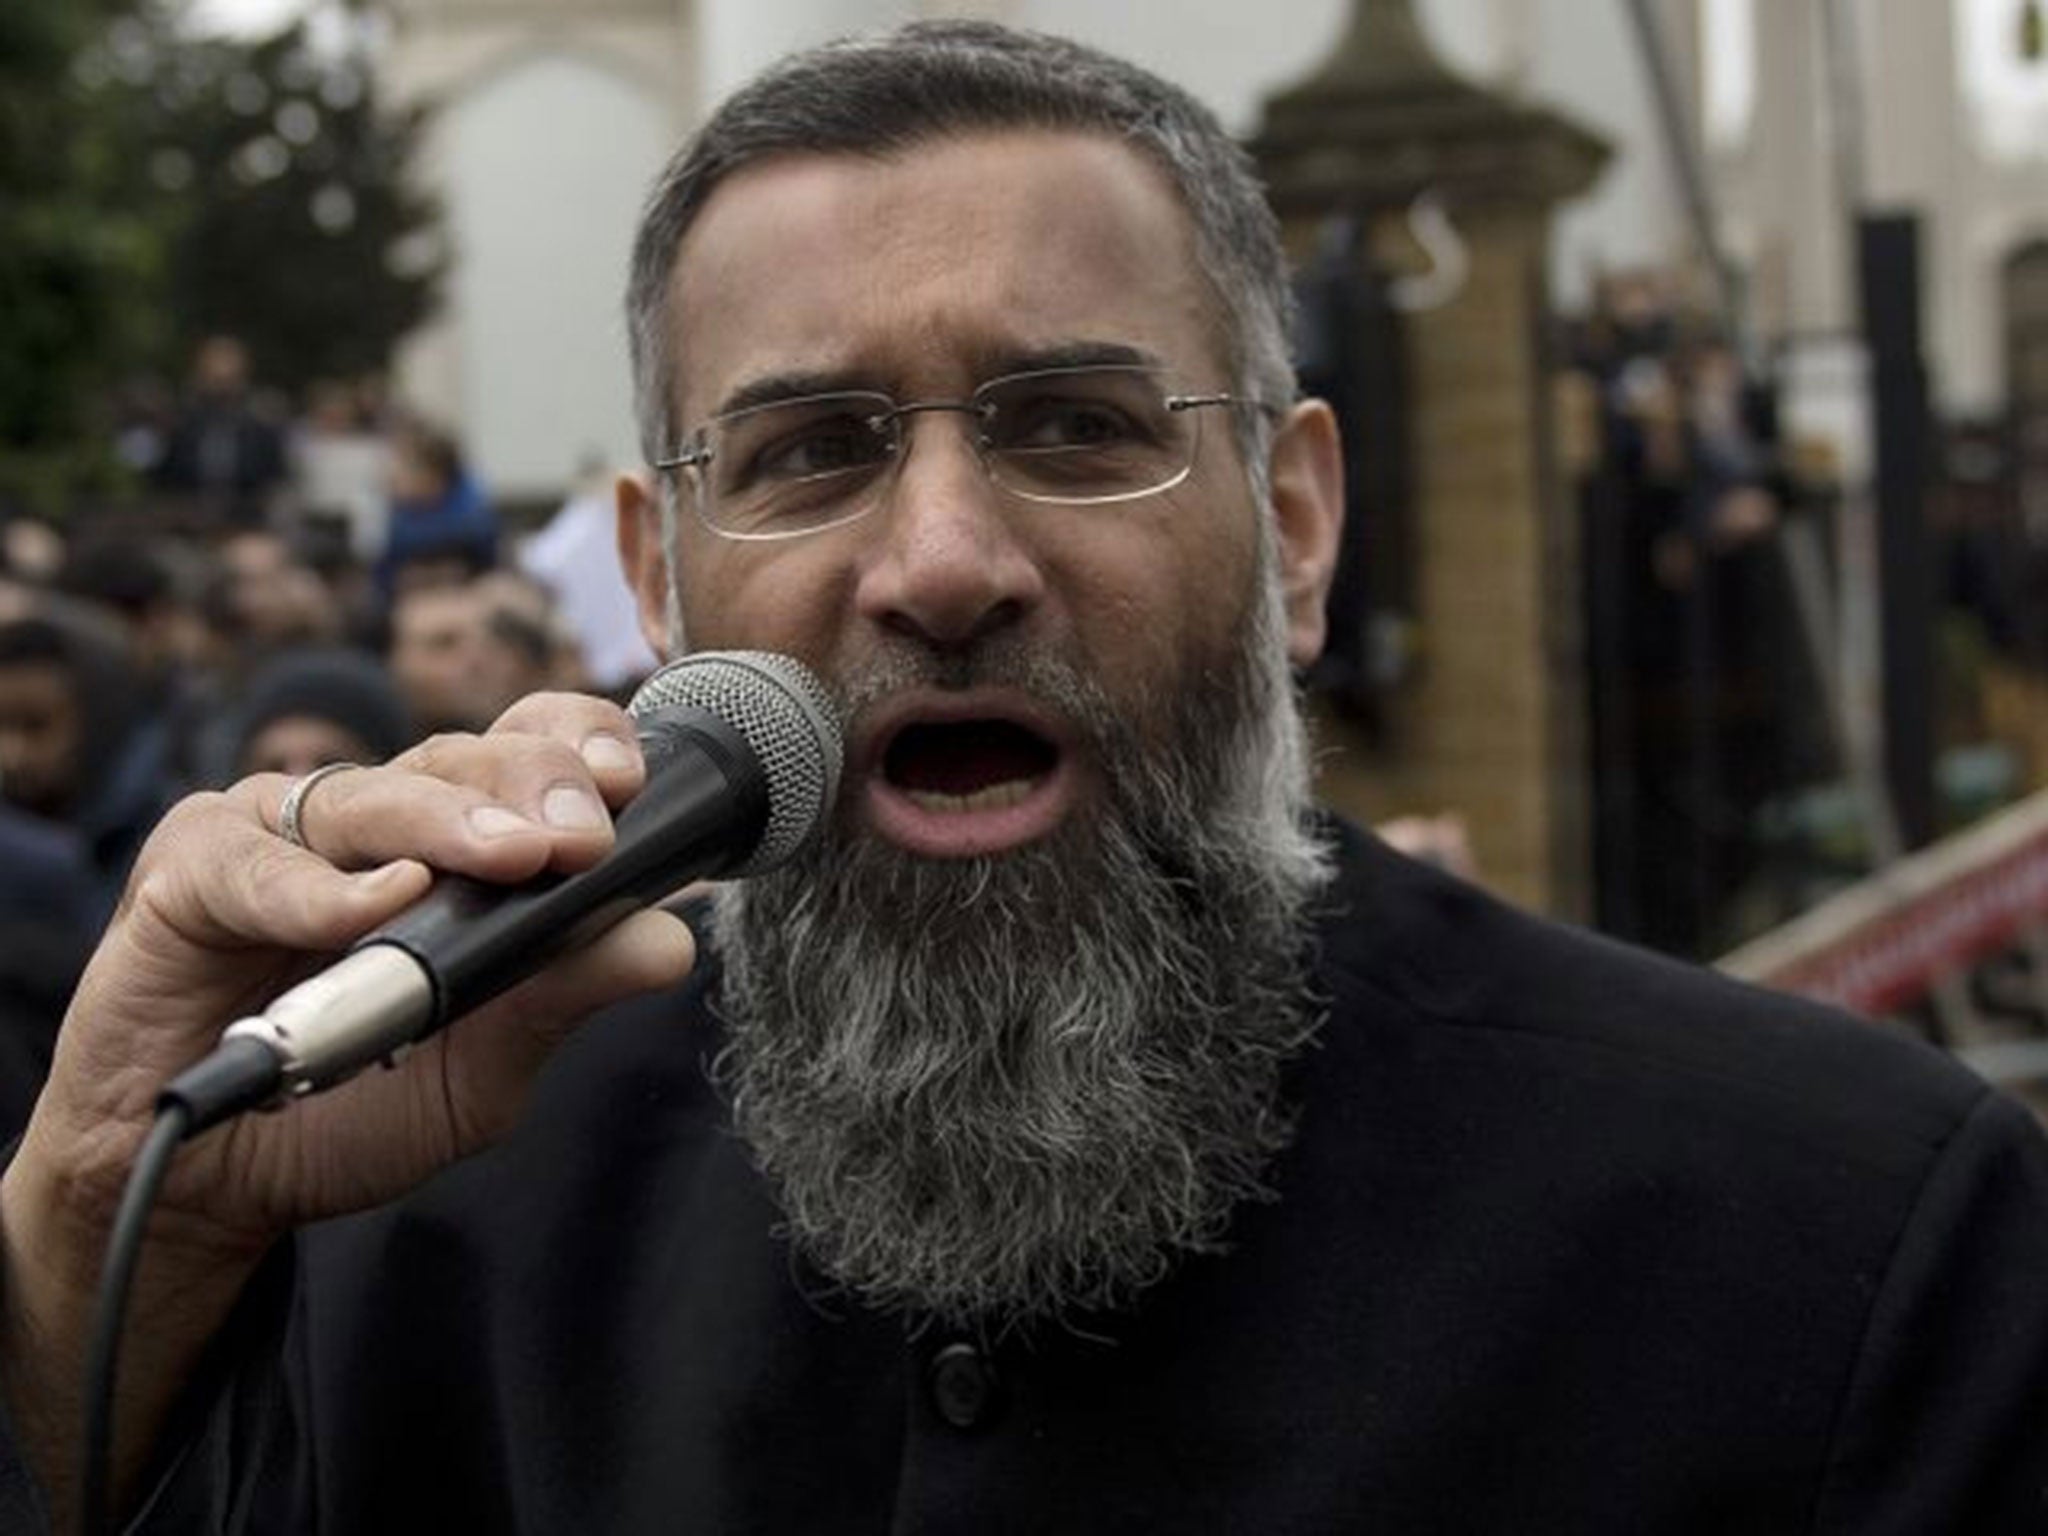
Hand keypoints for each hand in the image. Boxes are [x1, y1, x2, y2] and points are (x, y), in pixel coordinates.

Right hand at [0, 690, 696, 1517]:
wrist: (212, 1180)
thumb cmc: (351, 1104)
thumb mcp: (484, 1069)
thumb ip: (562, 1000)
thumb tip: (668, 943)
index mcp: (456, 839)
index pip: (527, 750)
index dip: (579, 747)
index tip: (630, 783)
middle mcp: (377, 817)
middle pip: (463, 759)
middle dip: (534, 785)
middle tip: (582, 836)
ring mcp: (281, 833)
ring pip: (373, 797)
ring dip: (447, 824)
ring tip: (511, 855)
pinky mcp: (190, 870)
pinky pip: (257, 864)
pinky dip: (318, 889)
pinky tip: (370, 904)